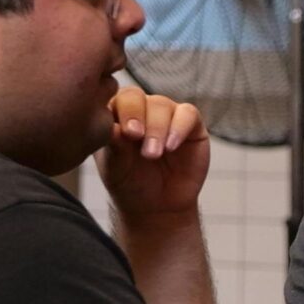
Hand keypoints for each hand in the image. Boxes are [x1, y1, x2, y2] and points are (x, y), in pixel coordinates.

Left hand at [97, 89, 209, 220]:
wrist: (158, 206)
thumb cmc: (130, 184)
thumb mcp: (116, 167)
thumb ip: (114, 145)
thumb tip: (113, 127)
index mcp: (115, 115)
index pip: (114, 99)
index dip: (121, 112)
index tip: (126, 133)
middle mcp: (140, 109)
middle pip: (136, 96)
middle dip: (137, 116)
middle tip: (138, 138)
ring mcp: (166, 114)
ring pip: (162, 105)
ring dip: (157, 129)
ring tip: (153, 154)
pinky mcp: (191, 124)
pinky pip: (188, 114)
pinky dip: (179, 128)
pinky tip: (171, 147)